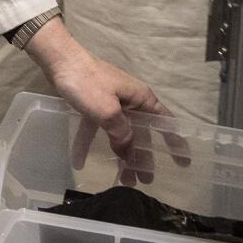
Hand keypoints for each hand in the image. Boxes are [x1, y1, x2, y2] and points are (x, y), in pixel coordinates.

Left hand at [22, 17, 180, 184]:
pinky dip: (89, 144)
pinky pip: (96, 129)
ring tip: (122, 179)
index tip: (182, 162)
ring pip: (119, 134)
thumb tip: (129, 151)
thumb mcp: (108, 112)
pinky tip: (79, 162)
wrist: (60, 61)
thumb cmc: (89, 83)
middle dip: (142, 157)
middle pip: (141, 133)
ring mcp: (112, 103)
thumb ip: (122, 133)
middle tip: (145, 181)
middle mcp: (130, 101)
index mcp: (141, 99)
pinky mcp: (94, 105)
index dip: (175, 142)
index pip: (165, 123)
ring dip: (120, 155)